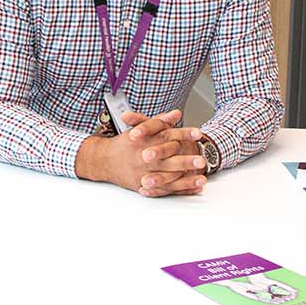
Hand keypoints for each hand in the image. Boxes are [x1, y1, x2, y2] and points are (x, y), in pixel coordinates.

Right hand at [75, 110, 207, 197]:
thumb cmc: (126, 144)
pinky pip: (164, 190)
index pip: (167, 136)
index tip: (198, 133)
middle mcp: (145, 158)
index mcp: (146, 141)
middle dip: (185, 161)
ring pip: (167, 178)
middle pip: (168, 159)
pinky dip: (180, 190)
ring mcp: (144, 173)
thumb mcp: (142, 129)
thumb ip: (160, 121)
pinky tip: (194, 190)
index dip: (184, 134)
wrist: (104, 160)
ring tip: (202, 179)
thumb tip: (176, 114)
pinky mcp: (143, 186)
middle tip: (201, 161)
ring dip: (186, 180)